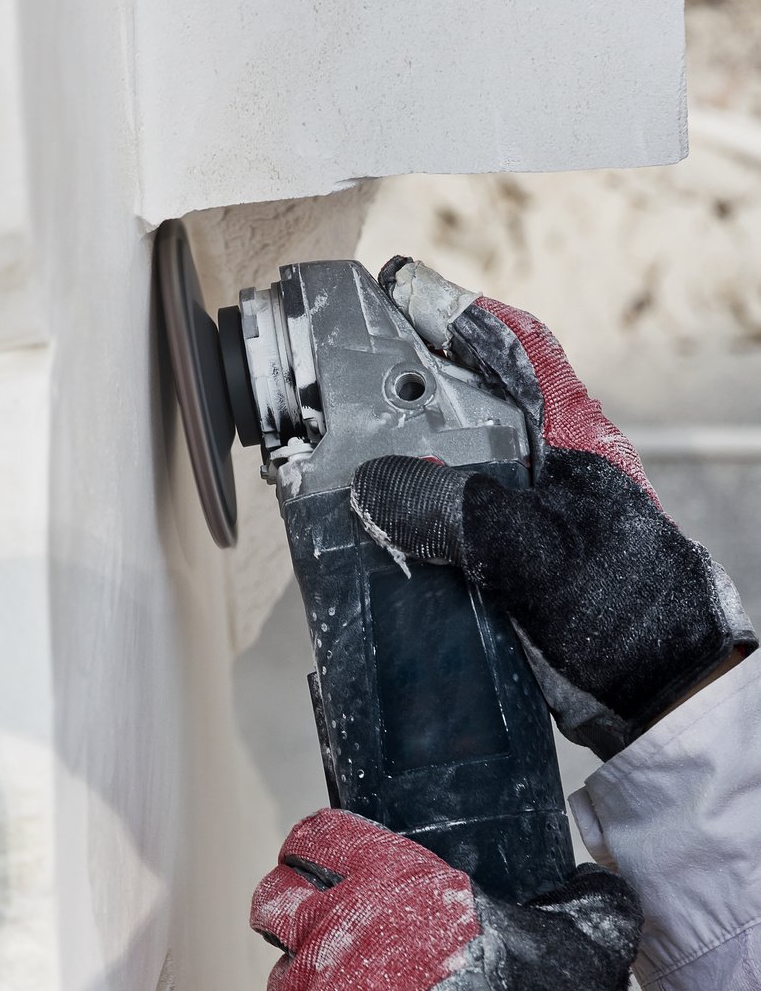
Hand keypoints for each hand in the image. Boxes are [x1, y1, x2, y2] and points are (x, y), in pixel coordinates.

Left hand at [251, 809, 641, 990]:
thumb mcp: (582, 938)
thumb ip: (584, 902)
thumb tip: (592, 887)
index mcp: (391, 883)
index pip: (320, 838)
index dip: (314, 845)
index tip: (317, 855)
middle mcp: (338, 934)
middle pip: (274, 901)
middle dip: (287, 903)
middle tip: (316, 918)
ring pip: (282, 977)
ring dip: (307, 980)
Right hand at [350, 259, 755, 757]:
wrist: (657, 696)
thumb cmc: (629, 614)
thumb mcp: (537, 555)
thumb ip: (457, 513)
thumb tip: (376, 486)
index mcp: (569, 438)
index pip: (513, 348)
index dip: (453, 315)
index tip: (392, 294)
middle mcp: (544, 469)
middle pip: (465, 404)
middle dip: (400, 390)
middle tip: (336, 385)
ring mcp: (524, 519)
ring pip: (447, 468)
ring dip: (393, 464)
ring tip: (333, 456)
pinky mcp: (505, 567)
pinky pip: (442, 528)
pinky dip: (403, 524)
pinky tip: (367, 530)